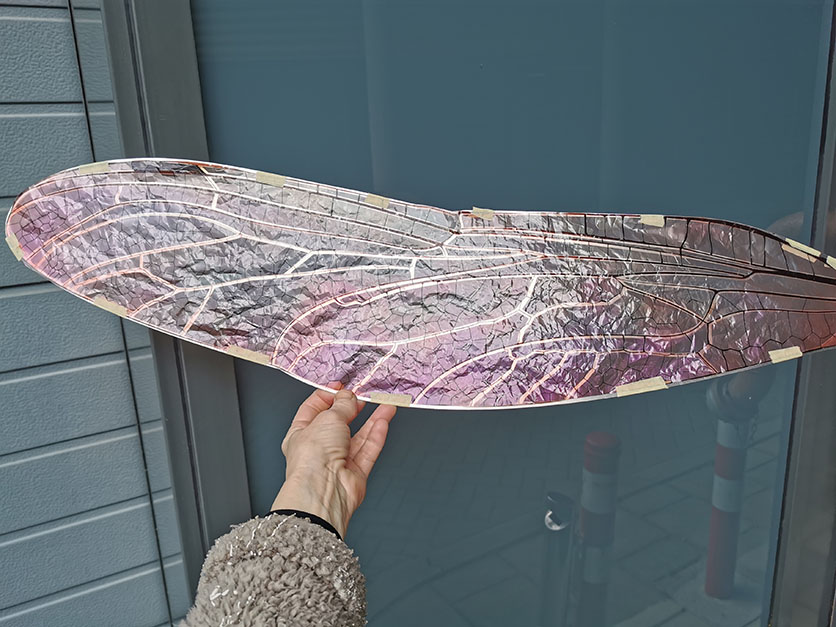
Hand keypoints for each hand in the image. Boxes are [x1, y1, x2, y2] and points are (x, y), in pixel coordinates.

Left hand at [270, 382, 396, 536]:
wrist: (324, 491)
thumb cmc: (312, 458)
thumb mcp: (328, 418)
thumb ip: (342, 405)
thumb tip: (349, 397)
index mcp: (300, 434)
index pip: (314, 409)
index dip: (328, 395)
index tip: (342, 386)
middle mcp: (318, 448)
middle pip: (339, 422)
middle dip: (353, 407)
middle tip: (365, 395)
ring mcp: (337, 461)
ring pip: (358, 436)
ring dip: (373, 420)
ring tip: (386, 405)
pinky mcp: (355, 472)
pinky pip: (368, 449)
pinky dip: (377, 435)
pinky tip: (384, 421)